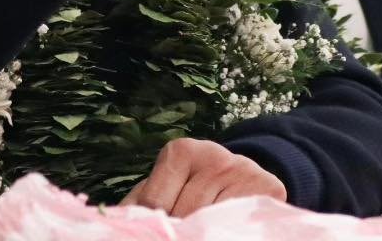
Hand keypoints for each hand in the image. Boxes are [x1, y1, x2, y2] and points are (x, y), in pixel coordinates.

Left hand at [119, 138, 286, 215]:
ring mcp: (242, 169)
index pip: (153, 203)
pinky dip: (224, 228)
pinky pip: (236, 221)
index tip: (159, 228)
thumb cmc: (194, 187)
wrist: (244, 177)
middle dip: (178, 229)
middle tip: (180, 228)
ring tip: (199, 228)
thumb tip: (113, 219)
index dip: (154, 224)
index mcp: (181, 152)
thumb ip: (139, 203)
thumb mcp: (165, 188)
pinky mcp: (268, 187)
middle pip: (182, 214)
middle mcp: (214, 154)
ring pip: (209, 220)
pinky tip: (219, 228)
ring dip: (201, 230)